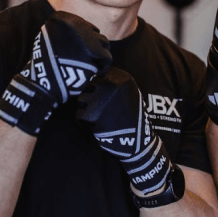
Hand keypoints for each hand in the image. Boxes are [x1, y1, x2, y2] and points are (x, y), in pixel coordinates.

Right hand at [0, 11, 111, 135]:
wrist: (43, 81)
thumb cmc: (43, 64)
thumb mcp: (46, 38)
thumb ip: (62, 32)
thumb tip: (78, 31)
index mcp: (62, 18)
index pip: (82, 24)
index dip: (83, 39)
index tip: (81, 50)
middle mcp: (75, 23)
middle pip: (94, 33)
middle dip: (93, 46)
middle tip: (88, 60)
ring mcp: (86, 36)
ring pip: (104, 43)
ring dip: (99, 56)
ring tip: (91, 66)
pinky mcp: (95, 51)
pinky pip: (107, 57)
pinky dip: (103, 67)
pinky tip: (94, 73)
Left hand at [77, 67, 173, 195]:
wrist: (138, 142)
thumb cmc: (133, 118)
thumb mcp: (131, 92)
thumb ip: (115, 83)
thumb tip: (93, 77)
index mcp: (122, 78)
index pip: (100, 74)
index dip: (100, 86)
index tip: (106, 97)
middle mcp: (110, 85)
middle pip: (89, 85)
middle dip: (92, 96)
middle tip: (102, 110)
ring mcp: (100, 99)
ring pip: (82, 99)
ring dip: (87, 108)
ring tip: (100, 118)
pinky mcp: (91, 115)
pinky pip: (79, 114)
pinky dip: (85, 122)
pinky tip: (97, 127)